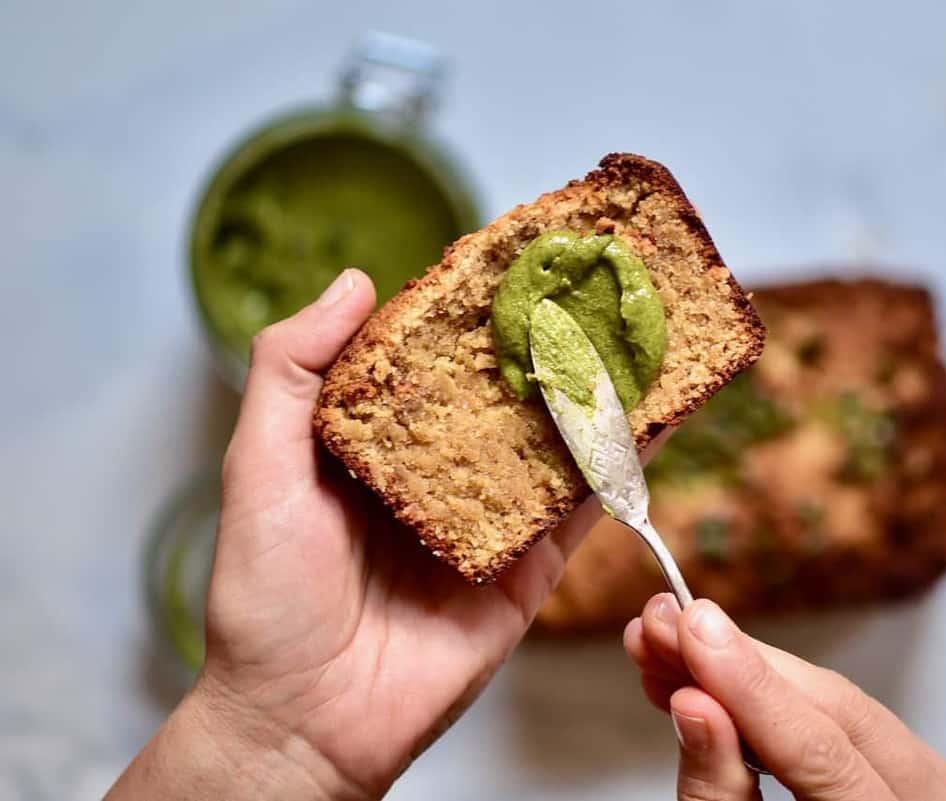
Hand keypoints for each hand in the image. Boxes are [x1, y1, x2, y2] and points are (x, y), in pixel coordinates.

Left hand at [109, 270, 607, 799]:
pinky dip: (621, 464)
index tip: (522, 253)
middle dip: (556, 338)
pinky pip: (582, 511)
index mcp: (378, 440)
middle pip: (511, 391)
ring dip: (603, 390)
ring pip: (558, 441)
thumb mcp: (257, 468)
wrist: (303, 719)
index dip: (478, 304)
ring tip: (647, 331)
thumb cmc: (265, 599)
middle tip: (606, 279)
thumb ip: (290, 372)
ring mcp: (492, 519)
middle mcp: (441, 471)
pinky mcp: (529, 570)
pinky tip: (656, 416)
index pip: (439, 355)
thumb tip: (356, 282)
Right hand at [624, 594, 945, 800]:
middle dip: (737, 664)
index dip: (750, 684)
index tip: (690, 629)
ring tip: (667, 647)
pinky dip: (773, 701)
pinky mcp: (913, 780)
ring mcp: (938, 792)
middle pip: (837, 711)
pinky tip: (716, 682)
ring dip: (746, 674)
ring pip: (839, 707)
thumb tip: (694, 705)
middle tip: (660, 625)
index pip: (824, 750)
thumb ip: (721, 800)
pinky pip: (842, 726)